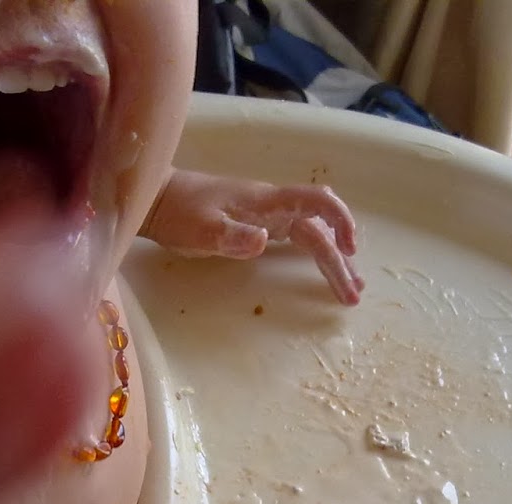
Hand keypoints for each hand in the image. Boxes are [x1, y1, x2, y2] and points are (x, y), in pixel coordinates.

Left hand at [139, 169, 363, 305]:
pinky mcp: (259, 226)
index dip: (339, 221)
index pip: (317, 203)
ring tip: (349, 289)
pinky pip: (297, 239)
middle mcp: (274, 207)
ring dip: (332, 261)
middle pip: (319, 230)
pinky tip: (323, 269)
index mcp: (268, 202)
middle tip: (353, 294)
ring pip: (311, 236)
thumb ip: (232, 235)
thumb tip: (265, 240)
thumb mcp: (202, 229)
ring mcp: (268, 216)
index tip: (350, 250)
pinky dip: (314, 255)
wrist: (158, 200)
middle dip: (340, 260)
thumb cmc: (179, 213)